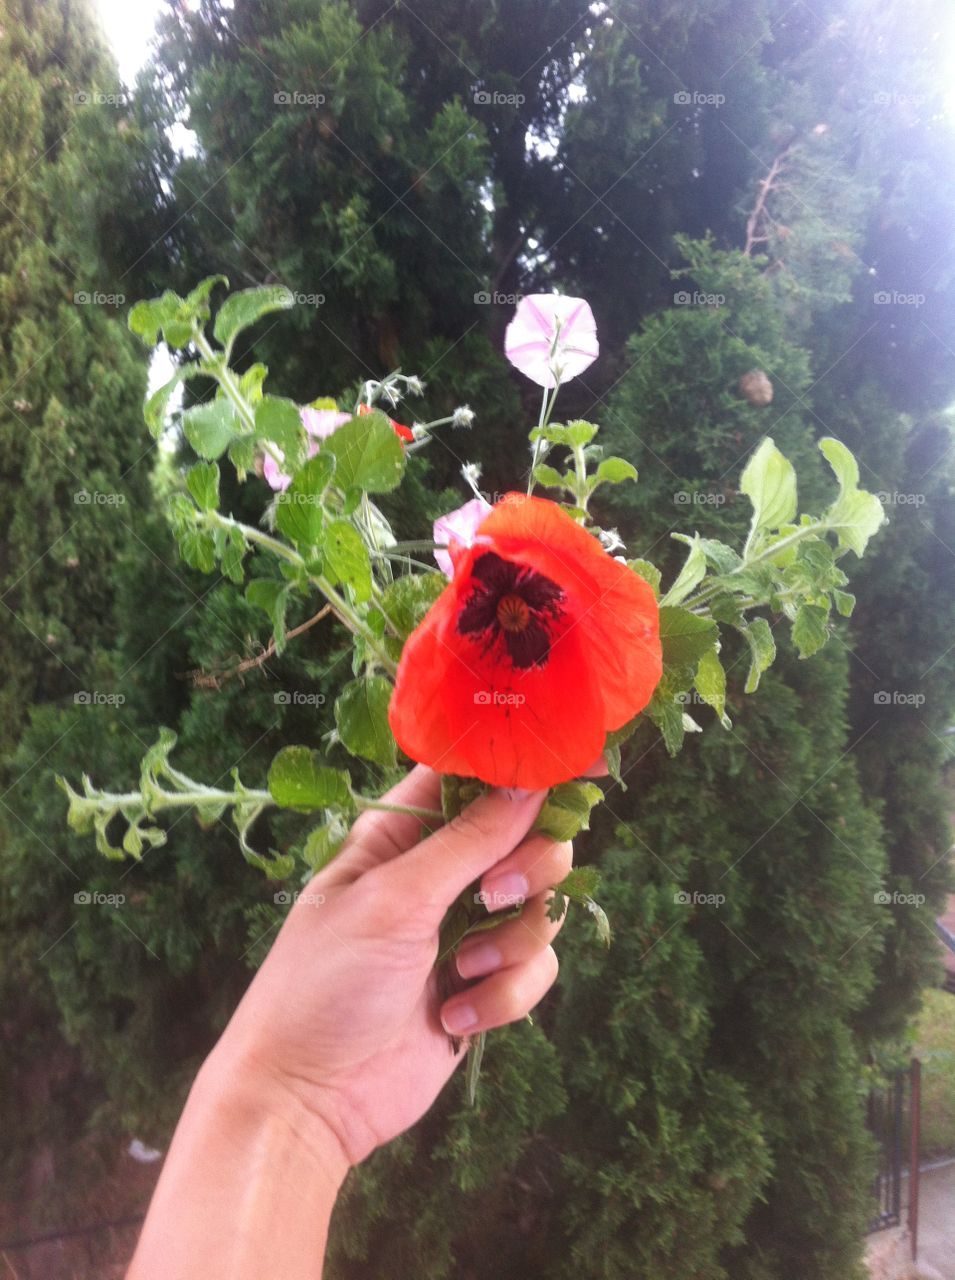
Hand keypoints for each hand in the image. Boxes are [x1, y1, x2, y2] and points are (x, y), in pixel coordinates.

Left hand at [214, 766, 572, 1167]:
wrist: (310, 1098)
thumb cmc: (326, 981)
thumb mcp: (394, 899)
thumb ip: (468, 841)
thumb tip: (531, 783)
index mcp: (404, 833)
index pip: (474, 775)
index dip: (525, 766)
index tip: (581, 764)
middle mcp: (440, 873)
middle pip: (528, 835)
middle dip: (528, 866)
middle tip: (494, 895)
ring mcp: (465, 930)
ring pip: (541, 906)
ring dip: (510, 943)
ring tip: (460, 973)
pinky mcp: (484, 984)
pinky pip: (534, 969)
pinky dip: (504, 995)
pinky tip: (454, 1016)